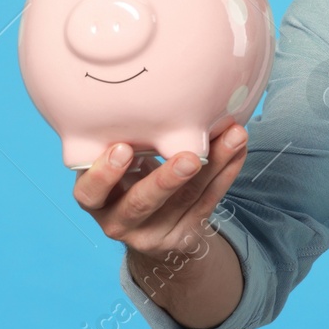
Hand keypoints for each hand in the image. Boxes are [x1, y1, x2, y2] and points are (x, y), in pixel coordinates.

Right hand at [72, 124, 248, 272]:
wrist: (149, 230)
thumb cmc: (126, 181)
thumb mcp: (114, 168)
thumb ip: (124, 142)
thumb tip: (155, 93)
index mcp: (95, 200)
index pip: (89, 193)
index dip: (103, 174)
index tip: (122, 148)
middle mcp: (119, 222)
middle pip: (141, 204)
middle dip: (166, 180)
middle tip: (190, 158)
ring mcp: (153, 233)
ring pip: (186, 200)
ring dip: (214, 164)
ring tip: (234, 136)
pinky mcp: (184, 235)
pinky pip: (209, 202)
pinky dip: (227, 172)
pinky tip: (239, 149)